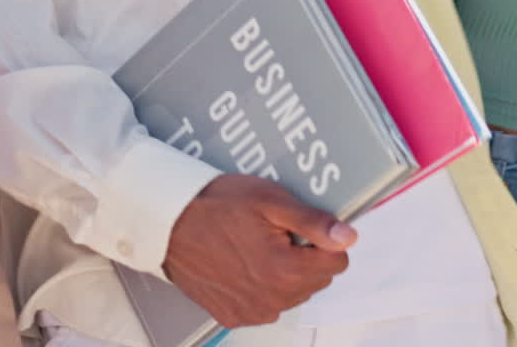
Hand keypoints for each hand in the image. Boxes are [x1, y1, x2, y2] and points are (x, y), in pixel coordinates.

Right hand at [164, 175, 355, 327]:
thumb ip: (312, 222)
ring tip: (254, 243)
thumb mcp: (268, 200)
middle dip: (304, 255)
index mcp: (285, 271)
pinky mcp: (234, 316)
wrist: (168, 222)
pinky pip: (265, 303)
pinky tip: (241, 261)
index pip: (337, 262)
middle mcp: (272, 300)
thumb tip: (348, 237)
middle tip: (273, 230)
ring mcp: (252, 312)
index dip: (322, 238)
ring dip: (284, 271)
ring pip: (292, 292)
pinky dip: (261, 284)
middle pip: (316, 279)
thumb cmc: (215, 206)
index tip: (300, 225)